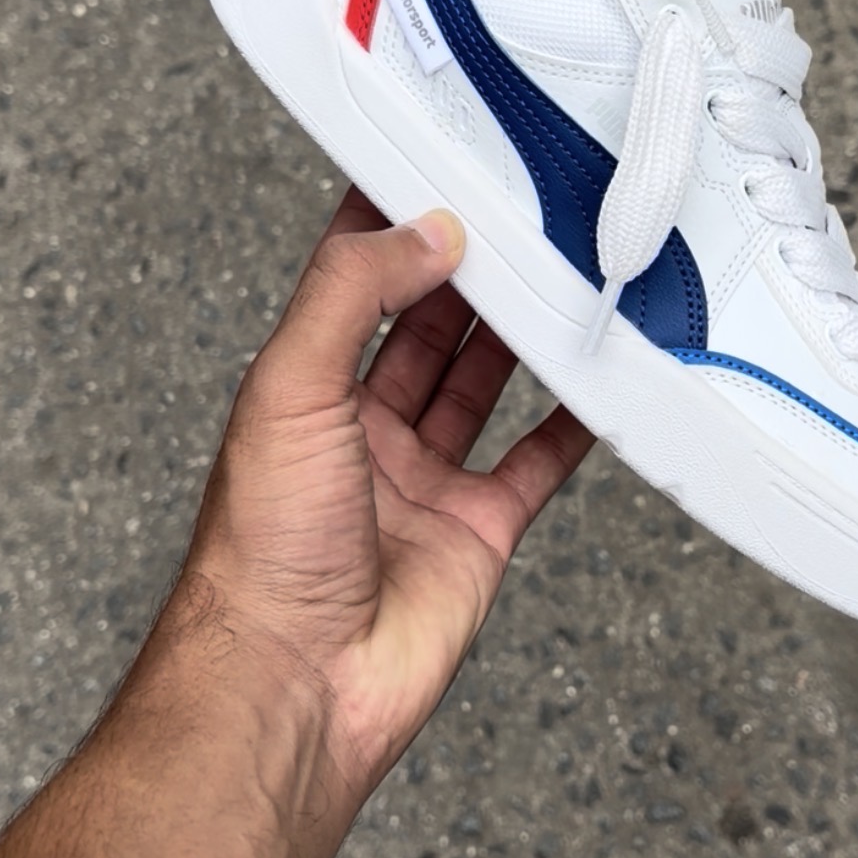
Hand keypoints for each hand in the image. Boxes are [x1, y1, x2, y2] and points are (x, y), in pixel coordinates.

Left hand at [184, 187, 592, 800]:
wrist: (295, 686)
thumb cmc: (260, 554)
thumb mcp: (287, 392)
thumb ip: (352, 298)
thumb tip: (421, 231)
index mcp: (302, 393)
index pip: (353, 285)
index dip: (392, 228)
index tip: (438, 171)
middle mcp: (360, 432)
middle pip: (427, 328)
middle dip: (470, 272)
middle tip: (522, 216)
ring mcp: (421, 483)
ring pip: (482, 386)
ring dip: (520, 335)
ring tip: (564, 276)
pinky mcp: (476, 532)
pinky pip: (534, 463)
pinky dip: (571, 424)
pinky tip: (597, 383)